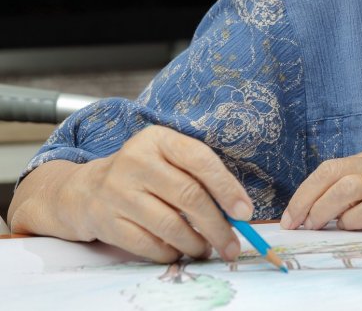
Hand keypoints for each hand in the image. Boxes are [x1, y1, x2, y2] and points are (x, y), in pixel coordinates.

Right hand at [40, 126, 251, 262]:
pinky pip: (148, 245)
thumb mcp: (167, 157)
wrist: (85, 190)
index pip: (200, 160)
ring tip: (208, 249)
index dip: (227, 188)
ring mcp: (118, 192)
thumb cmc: (143, 172)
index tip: (245, 213)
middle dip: (217, 225)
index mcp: (158, 139)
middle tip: (232, 244)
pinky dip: (170, 253)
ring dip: (196, 243)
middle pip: (189, 196)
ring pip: (170, 225)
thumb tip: (237, 209)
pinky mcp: (106, 222)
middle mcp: (135, 162)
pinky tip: (180, 252)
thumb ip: (199, 174)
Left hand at [282, 141, 361, 230]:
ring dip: (323, 209)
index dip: (308, 189)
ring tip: (314, 226)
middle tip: (294, 222)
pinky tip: (349, 227)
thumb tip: (340, 207)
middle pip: (333, 173)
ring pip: (348, 187)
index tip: (294, 211)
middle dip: (306, 198)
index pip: (334, 166)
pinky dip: (355, 218)